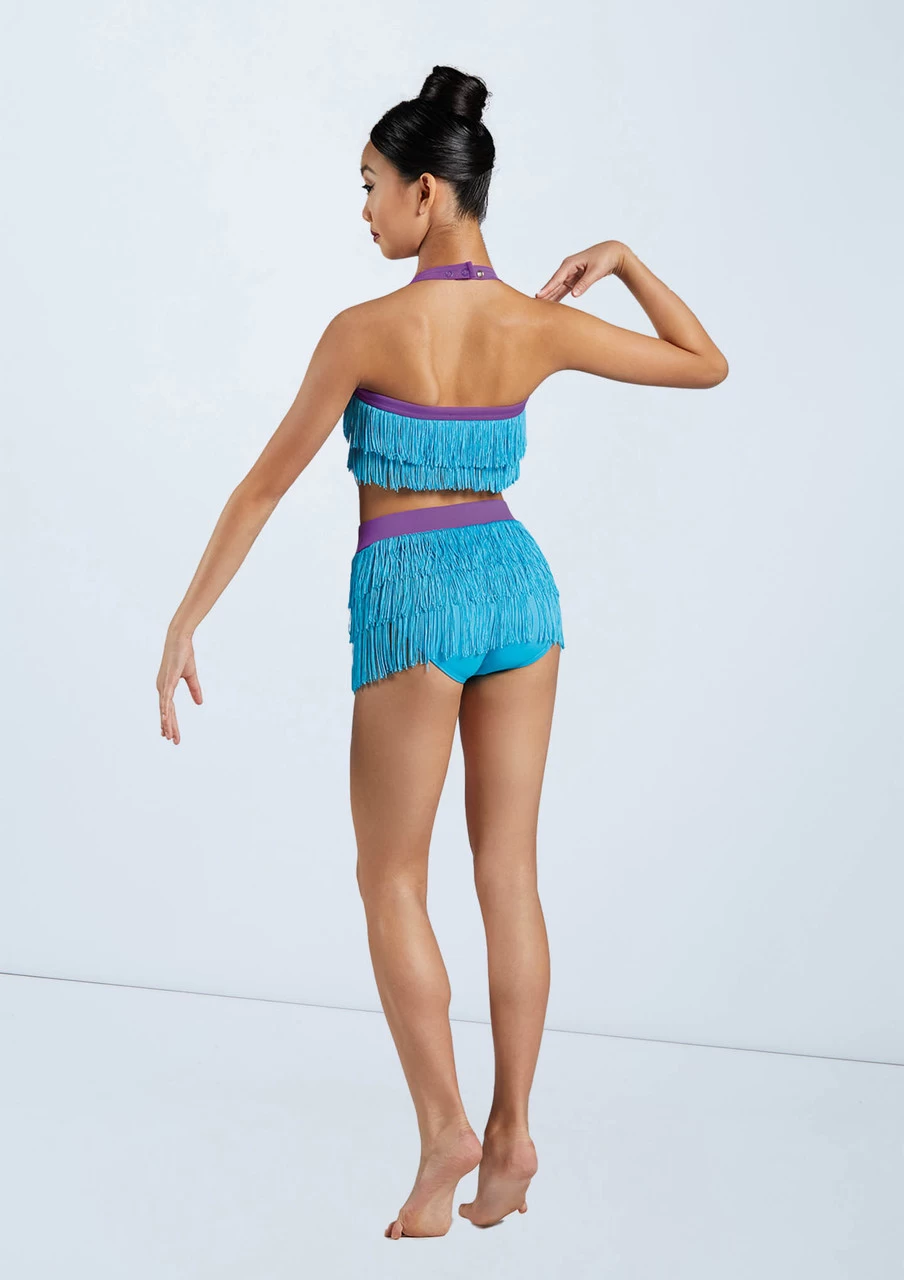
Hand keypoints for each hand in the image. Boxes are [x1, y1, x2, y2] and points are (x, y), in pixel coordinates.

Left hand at [157, 629, 202, 744]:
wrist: (179, 640)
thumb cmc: (183, 655)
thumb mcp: (191, 676)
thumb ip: (195, 690)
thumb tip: (199, 703)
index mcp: (166, 688)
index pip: (169, 710)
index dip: (171, 722)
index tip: (171, 735)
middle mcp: (161, 688)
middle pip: (166, 713)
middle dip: (169, 728)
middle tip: (172, 741)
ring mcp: (162, 685)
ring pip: (165, 709)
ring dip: (167, 723)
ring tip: (169, 736)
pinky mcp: (167, 681)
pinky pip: (166, 698)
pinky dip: (165, 709)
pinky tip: (165, 718)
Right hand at [535, 241, 629, 301]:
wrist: (613, 253)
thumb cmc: (605, 258)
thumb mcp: (595, 271)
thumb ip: (584, 283)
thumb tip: (574, 295)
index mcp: (570, 264)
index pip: (557, 278)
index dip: (548, 288)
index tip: (539, 296)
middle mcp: (568, 268)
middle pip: (554, 283)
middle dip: (546, 293)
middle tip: (535, 304)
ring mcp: (571, 274)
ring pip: (559, 287)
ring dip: (551, 296)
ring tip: (541, 306)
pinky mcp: (575, 278)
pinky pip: (565, 289)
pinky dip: (560, 296)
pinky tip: (553, 303)